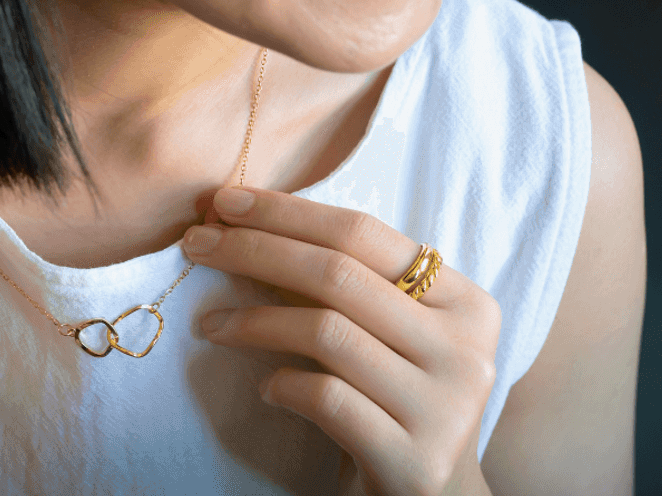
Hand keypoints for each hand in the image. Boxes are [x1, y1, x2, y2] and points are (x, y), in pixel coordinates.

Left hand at [185, 187, 499, 495]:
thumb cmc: (393, 404)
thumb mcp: (381, 337)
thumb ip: (338, 288)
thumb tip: (242, 224)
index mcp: (465, 302)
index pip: (363, 234)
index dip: (286, 212)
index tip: (223, 201)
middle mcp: (466, 349)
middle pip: (338, 274)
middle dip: (254, 249)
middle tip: (195, 244)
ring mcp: (445, 406)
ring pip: (327, 332)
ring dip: (253, 321)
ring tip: (210, 325)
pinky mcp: (413, 459)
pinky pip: (328, 399)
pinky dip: (282, 385)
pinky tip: (264, 387)